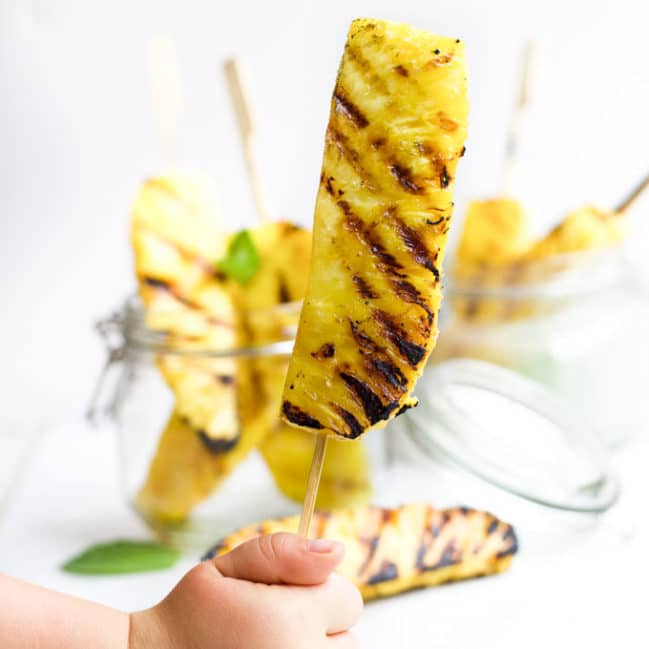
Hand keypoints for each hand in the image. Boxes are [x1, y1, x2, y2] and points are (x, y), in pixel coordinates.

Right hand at [130, 533, 362, 648]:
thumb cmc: (191, 616)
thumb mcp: (230, 567)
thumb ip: (284, 552)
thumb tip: (336, 551)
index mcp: (289, 623)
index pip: (346, 597)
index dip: (314, 590)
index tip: (278, 598)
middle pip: (349, 636)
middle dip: (320, 625)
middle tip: (272, 627)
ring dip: (315, 648)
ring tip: (271, 647)